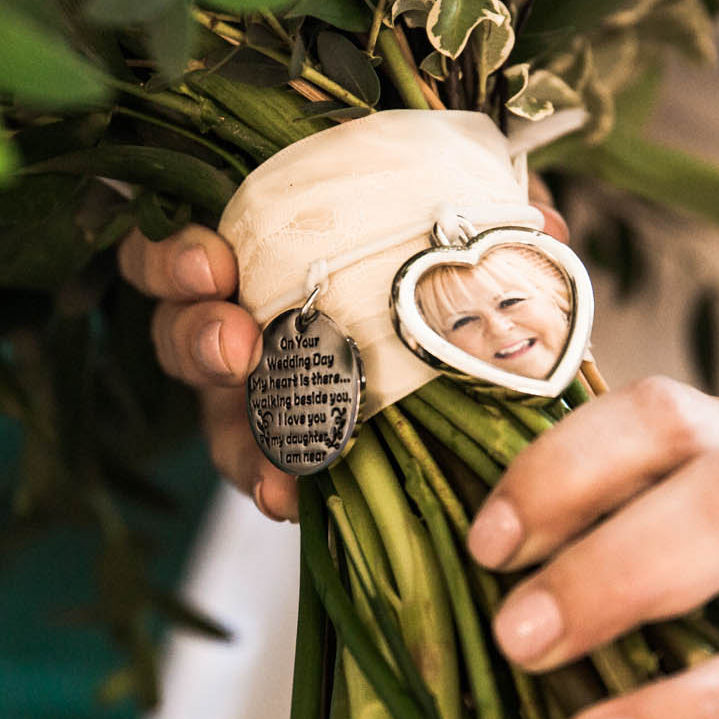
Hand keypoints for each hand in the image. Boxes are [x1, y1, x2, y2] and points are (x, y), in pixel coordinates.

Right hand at [119, 195, 569, 522]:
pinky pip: (256, 469)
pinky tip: (293, 500)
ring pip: (210, 411)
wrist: (453, 350)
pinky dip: (271, 483)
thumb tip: (543, 227)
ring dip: (233, 431)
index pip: (175, 247)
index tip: (213, 265)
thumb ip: (487, 218)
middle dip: (198, 337)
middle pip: (176, 330)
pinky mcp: (274, 444)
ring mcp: (246, 390)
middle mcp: (230, 316)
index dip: (175, 257)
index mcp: (248, 247)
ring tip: (268, 456)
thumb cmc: (425, 256)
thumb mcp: (455, 224)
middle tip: (237, 345)